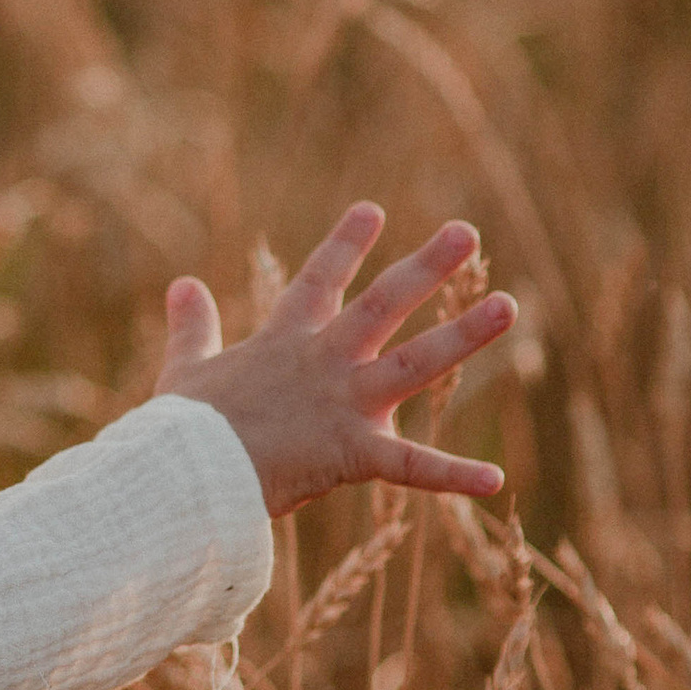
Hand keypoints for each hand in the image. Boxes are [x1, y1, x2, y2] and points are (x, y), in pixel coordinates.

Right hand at [155, 207, 516, 521]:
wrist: (186, 473)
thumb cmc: (182, 430)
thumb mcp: (185, 370)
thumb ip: (192, 327)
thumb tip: (182, 284)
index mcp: (284, 343)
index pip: (319, 282)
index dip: (346, 245)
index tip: (373, 210)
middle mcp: (324, 363)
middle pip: (383, 304)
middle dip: (425, 266)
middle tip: (466, 232)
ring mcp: (344, 404)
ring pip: (416, 363)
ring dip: (464, 335)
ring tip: (508, 306)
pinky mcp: (352, 452)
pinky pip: (411, 466)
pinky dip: (453, 476)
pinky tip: (495, 479)